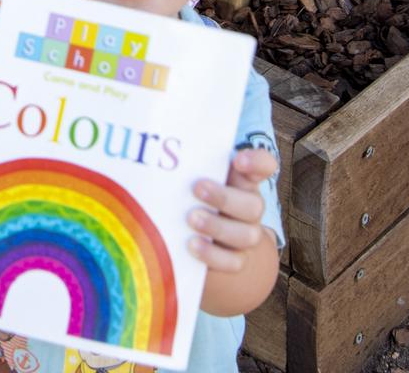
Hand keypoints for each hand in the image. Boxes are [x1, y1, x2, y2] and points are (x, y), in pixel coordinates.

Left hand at [187, 148, 277, 272]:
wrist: (201, 238)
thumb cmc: (191, 197)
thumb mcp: (191, 177)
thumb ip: (183, 166)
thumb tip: (145, 146)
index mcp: (242, 180)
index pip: (264, 165)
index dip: (257, 162)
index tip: (239, 160)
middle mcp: (249, 207)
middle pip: (254, 205)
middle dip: (224, 197)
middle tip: (197, 188)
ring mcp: (246, 235)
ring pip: (246, 235)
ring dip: (217, 226)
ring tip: (191, 218)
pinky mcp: (236, 260)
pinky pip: (233, 262)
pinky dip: (213, 254)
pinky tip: (192, 244)